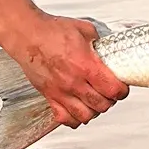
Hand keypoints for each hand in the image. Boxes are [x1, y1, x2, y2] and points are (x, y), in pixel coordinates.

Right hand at [0, 13, 129, 127]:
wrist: (27, 34)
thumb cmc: (51, 30)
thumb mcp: (84, 29)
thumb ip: (99, 43)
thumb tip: (107, 50)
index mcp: (86, 64)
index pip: (112, 89)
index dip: (122, 91)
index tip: (121, 87)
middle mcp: (73, 81)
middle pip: (102, 105)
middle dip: (110, 100)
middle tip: (109, 93)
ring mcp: (60, 91)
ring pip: (85, 116)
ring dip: (94, 111)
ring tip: (95, 101)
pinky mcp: (49, 96)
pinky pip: (64, 118)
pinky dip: (74, 118)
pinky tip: (78, 109)